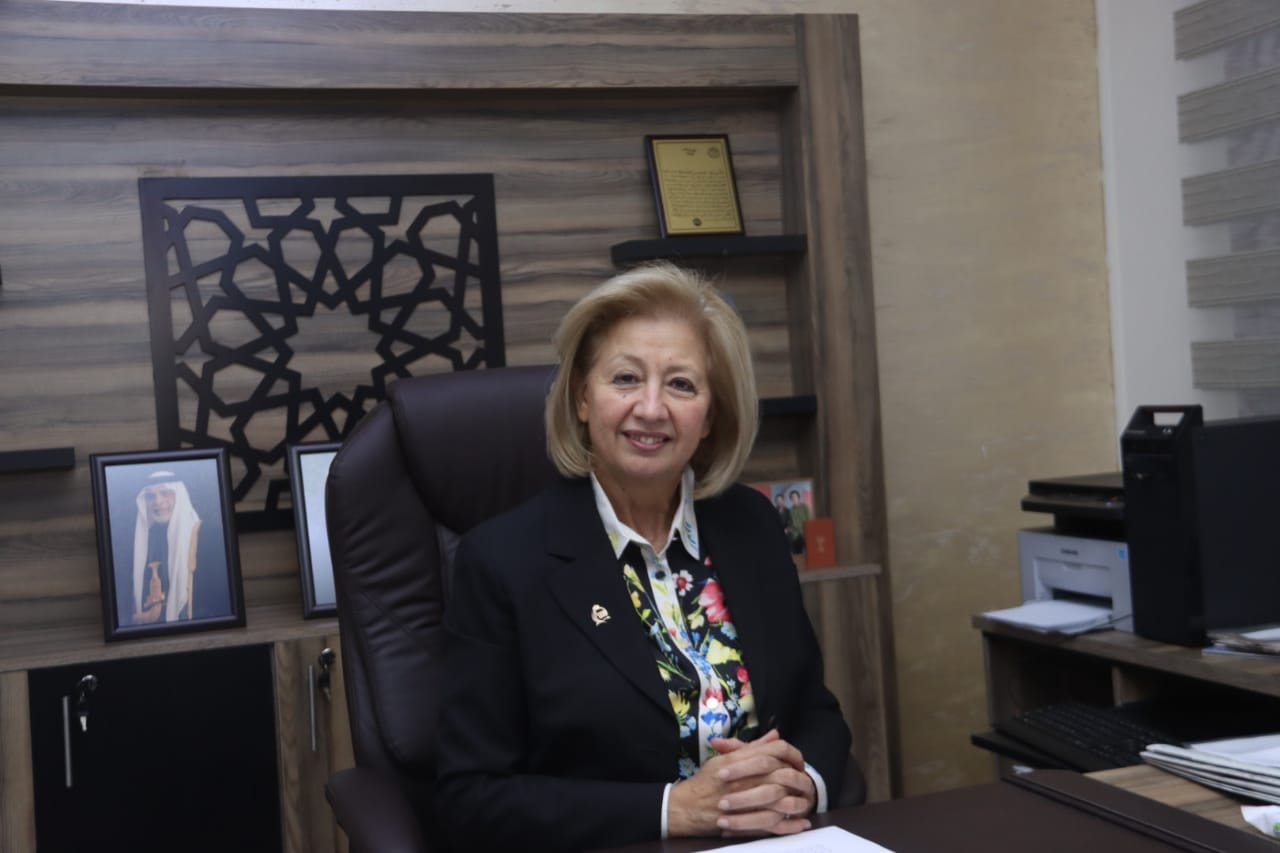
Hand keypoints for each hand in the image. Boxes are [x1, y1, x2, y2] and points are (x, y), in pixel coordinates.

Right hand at [667, 729, 815, 837]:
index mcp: (742, 761)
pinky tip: (802, 823)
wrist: (687, 807)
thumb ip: (751, 747)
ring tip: (806, 800)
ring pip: (783, 798)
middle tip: (804, 780)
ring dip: (798, 800)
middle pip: (783, 773)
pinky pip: (776, 824)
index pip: (776, 750)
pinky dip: (792, 825)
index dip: (792, 754)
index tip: (797, 761)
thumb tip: (775, 735)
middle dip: (798, 777)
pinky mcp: (748, 823)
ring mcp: (748, 802)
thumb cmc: (706, 782)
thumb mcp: (725, 758)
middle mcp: (747, 779)